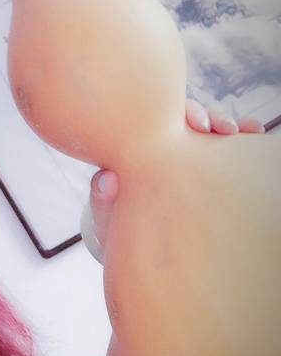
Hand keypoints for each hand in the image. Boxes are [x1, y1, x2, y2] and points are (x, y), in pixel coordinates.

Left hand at [84, 99, 265, 259]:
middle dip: (206, 116)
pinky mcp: (199, 164)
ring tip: (246, 130)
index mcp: (134, 148)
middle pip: (183, 118)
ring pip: (205, 129)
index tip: (199, 124)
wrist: (129, 240)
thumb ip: (101, 198)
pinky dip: (238, 137)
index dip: (177, 116)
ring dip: (226, 124)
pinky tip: (255, 133)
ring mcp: (182, 153)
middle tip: (220, 129)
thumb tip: (107, 177)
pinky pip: (220, 148)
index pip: (153, 121)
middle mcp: (159, 144)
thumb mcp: (105, 215)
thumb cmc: (115, 225)